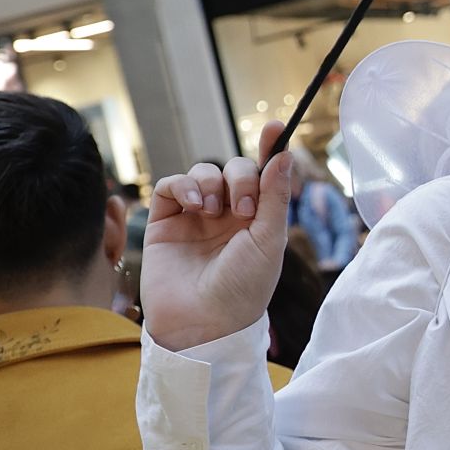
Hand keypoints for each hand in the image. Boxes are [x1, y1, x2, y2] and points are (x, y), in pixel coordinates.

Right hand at [141, 120, 292, 350]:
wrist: (202, 322)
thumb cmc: (243, 288)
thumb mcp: (269, 241)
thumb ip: (275, 196)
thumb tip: (284, 155)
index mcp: (258, 219)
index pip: (264, 175)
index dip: (270, 150)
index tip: (276, 128)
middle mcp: (228, 215)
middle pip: (234, 169)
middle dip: (240, 176)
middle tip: (243, 208)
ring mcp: (195, 217)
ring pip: (202, 172)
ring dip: (211, 182)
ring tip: (214, 211)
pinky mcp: (164, 222)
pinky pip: (171, 185)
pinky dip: (183, 186)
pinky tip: (195, 205)